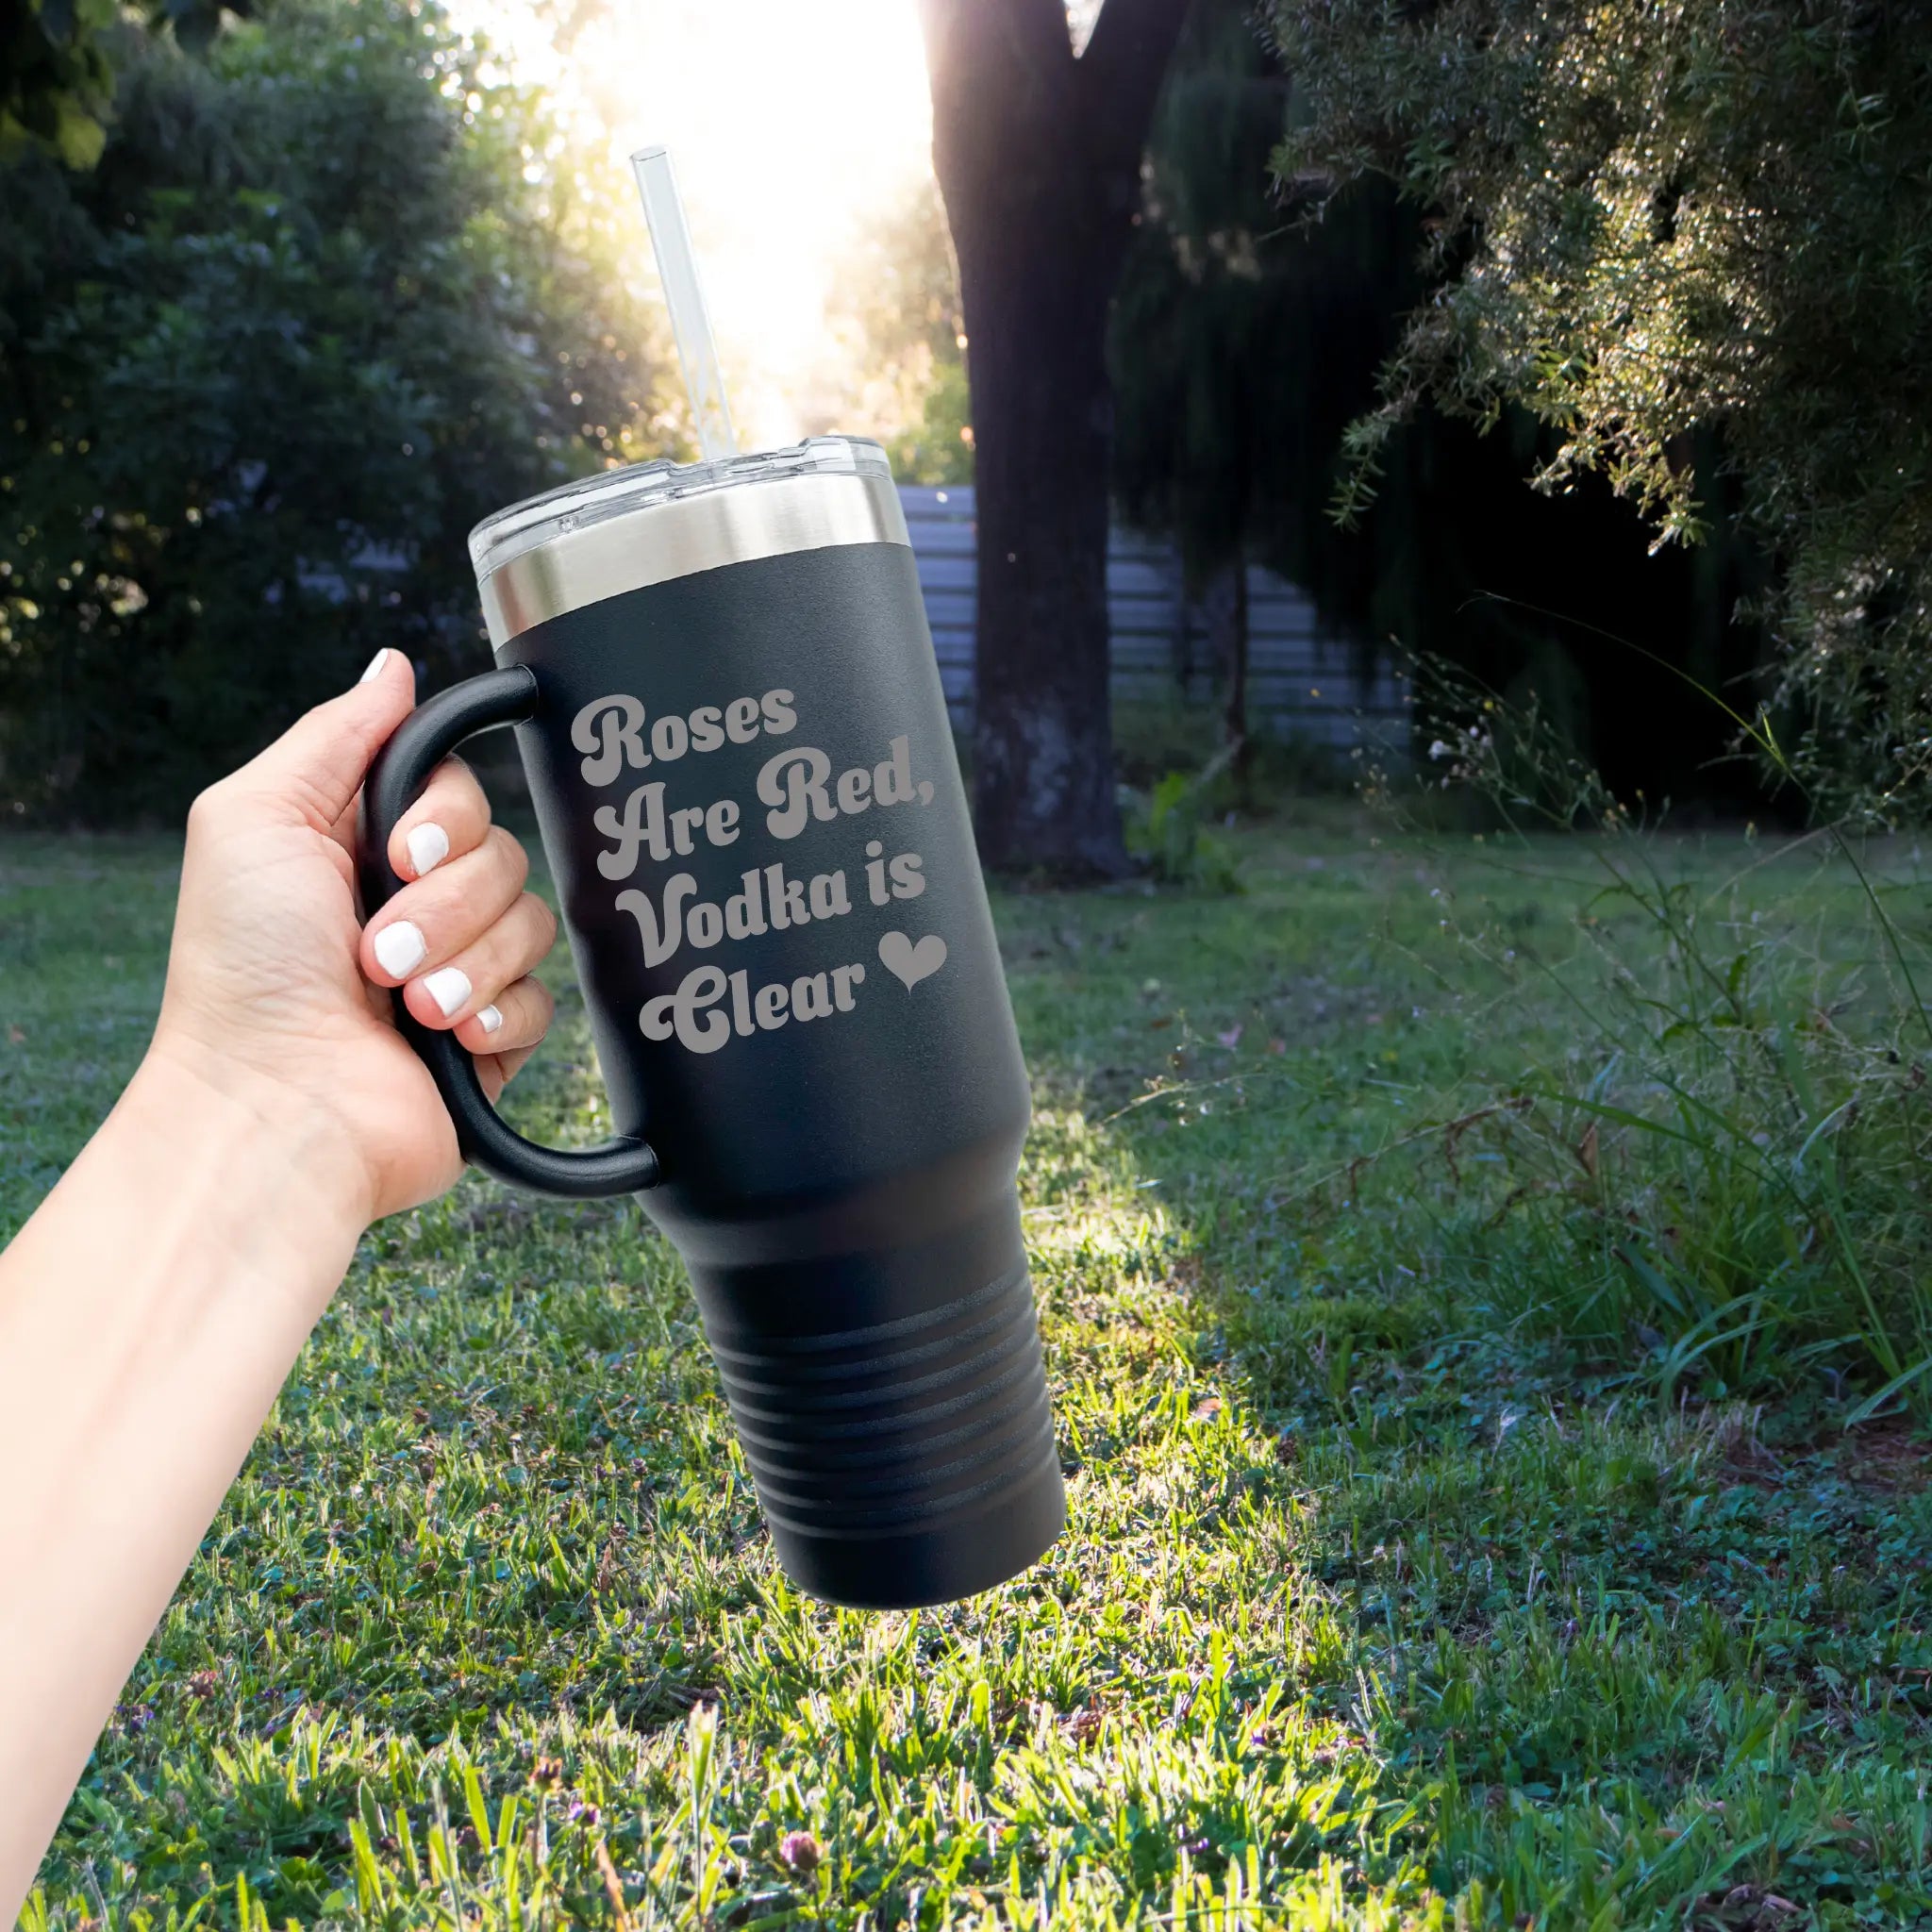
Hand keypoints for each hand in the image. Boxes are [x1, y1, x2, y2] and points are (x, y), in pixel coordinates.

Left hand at [146, 649, 557, 1226]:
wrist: (277, 1106)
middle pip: (504, 852)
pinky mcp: (491, 1037)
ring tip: (401, 1006)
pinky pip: (547, 997)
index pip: (460, 791)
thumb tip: (394, 667)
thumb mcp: (254, 817)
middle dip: (444, 902)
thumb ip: (336, 735)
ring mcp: (455, 971)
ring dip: (462, 961)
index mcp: (360, 848)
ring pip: (532, 922)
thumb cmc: (244, 973)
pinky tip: (445, 1040)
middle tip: (376, 950)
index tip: (395, 853)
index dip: (444, 818)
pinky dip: (493, 1013)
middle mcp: (412, 904)